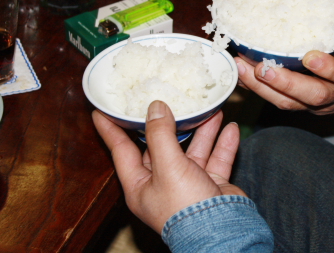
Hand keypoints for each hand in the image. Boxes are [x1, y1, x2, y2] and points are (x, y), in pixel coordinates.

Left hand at [92, 102, 244, 234]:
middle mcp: (162, 184)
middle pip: (162, 146)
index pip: (121, 150)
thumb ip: (160, 134)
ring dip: (203, 130)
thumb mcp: (167, 166)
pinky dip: (223, 144)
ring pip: (194, 150)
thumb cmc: (186, 208)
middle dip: (170, 123)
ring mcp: (188, 185)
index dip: (112, 129)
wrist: (223, 234)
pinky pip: (216, 160)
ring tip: (210, 109)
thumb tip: (155, 107)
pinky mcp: (211, 185)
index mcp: (140, 185)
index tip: (102, 110)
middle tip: (168, 99)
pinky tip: (230, 129)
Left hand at [235, 34, 333, 115]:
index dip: (328, 68)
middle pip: (313, 95)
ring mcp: (318, 105)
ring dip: (263, 88)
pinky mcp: (303, 107)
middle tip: (262, 68)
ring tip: (241, 69)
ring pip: (291, 103)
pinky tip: (240, 75)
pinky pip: (280, 101)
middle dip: (286, 83)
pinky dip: (258, 90)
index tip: (310, 57)